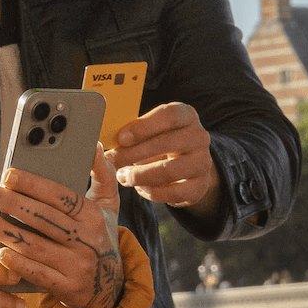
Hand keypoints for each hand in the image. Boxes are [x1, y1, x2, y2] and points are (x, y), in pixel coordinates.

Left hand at [0, 146, 123, 307]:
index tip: (8, 175)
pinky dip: (18, 264)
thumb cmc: (98, 236)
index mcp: (93, 216)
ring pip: (37, 246)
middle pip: (45, 219)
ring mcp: (78, 266)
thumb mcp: (108, 205)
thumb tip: (95, 145)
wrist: (109, 287)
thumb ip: (102, 174)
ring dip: (6, 232)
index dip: (34, 185)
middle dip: (14, 205)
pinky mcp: (68, 288)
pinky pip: (39, 275)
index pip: (61, 197)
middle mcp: (87, 240)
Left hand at [108, 102, 219, 219]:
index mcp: (186, 116)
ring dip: (140, 176)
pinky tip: (139, 188)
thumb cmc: (162, 141)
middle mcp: (199, 137)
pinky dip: (152, 192)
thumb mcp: (152, 130)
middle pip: (166, 143)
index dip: (144, 126)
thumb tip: (105, 135)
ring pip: (168, 171)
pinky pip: (173, 192)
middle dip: (133, 153)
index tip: (121, 138)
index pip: (170, 115)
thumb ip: (134, 130)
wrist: (189, 165)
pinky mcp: (200, 186)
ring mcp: (202, 162)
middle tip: (112, 159)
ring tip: (122, 176)